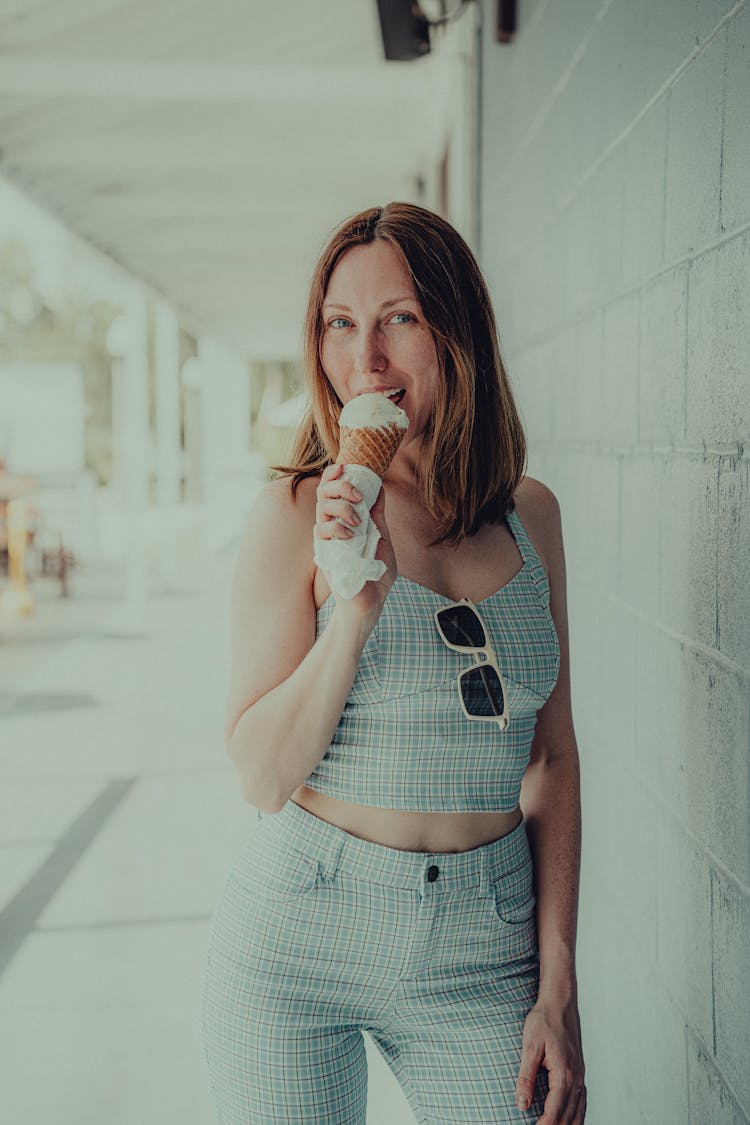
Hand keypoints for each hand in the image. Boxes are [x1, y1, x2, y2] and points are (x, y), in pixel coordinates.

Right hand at [314, 463, 396, 621]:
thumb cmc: (376, 572)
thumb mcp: (382, 536)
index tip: (345, 466)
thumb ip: (377, 514)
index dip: (334, 474)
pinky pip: (321, 530)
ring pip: (321, 508)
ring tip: (358, 520)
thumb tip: (379, 488)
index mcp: (345, 518)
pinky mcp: (324, 552)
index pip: (333, 489)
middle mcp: (333, 525)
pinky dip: (337, 528)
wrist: (371, 601)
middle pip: (323, 492)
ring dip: (342, 507)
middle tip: (358, 495)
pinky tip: (351, 536)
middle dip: (340, 486)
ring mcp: (327, 538)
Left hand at [515, 997, 585, 1123]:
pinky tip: (573, 1120)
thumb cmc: (543, 1021)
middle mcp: (576, 1078)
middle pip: (568, 1115)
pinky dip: (578, 1115)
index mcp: (564, 1074)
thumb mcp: (529, 1047)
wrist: (560, 1003)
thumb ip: (526, 1077)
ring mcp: (580, 1075)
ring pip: (578, 1110)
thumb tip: (521, 1104)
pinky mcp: (579, 1070)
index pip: (554, 1111)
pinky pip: (583, 1100)